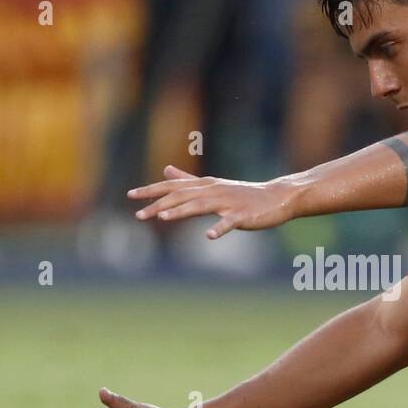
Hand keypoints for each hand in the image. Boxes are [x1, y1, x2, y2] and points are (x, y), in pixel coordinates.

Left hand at [129, 164, 300, 238]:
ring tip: (164, 218)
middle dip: (159, 204)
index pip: (173, 186)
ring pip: (200, 206)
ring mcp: (227, 203)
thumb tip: (166, 170)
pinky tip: (209, 237)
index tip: (131, 195)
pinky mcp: (242, 215)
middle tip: (139, 215)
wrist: (276, 197)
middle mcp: (212, 190)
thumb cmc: (243, 194)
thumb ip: (188, 179)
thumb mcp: (212, 185)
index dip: (152, 190)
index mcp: (204, 185)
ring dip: (182, 211)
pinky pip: (228, 222)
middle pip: (181, 196)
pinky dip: (219, 228)